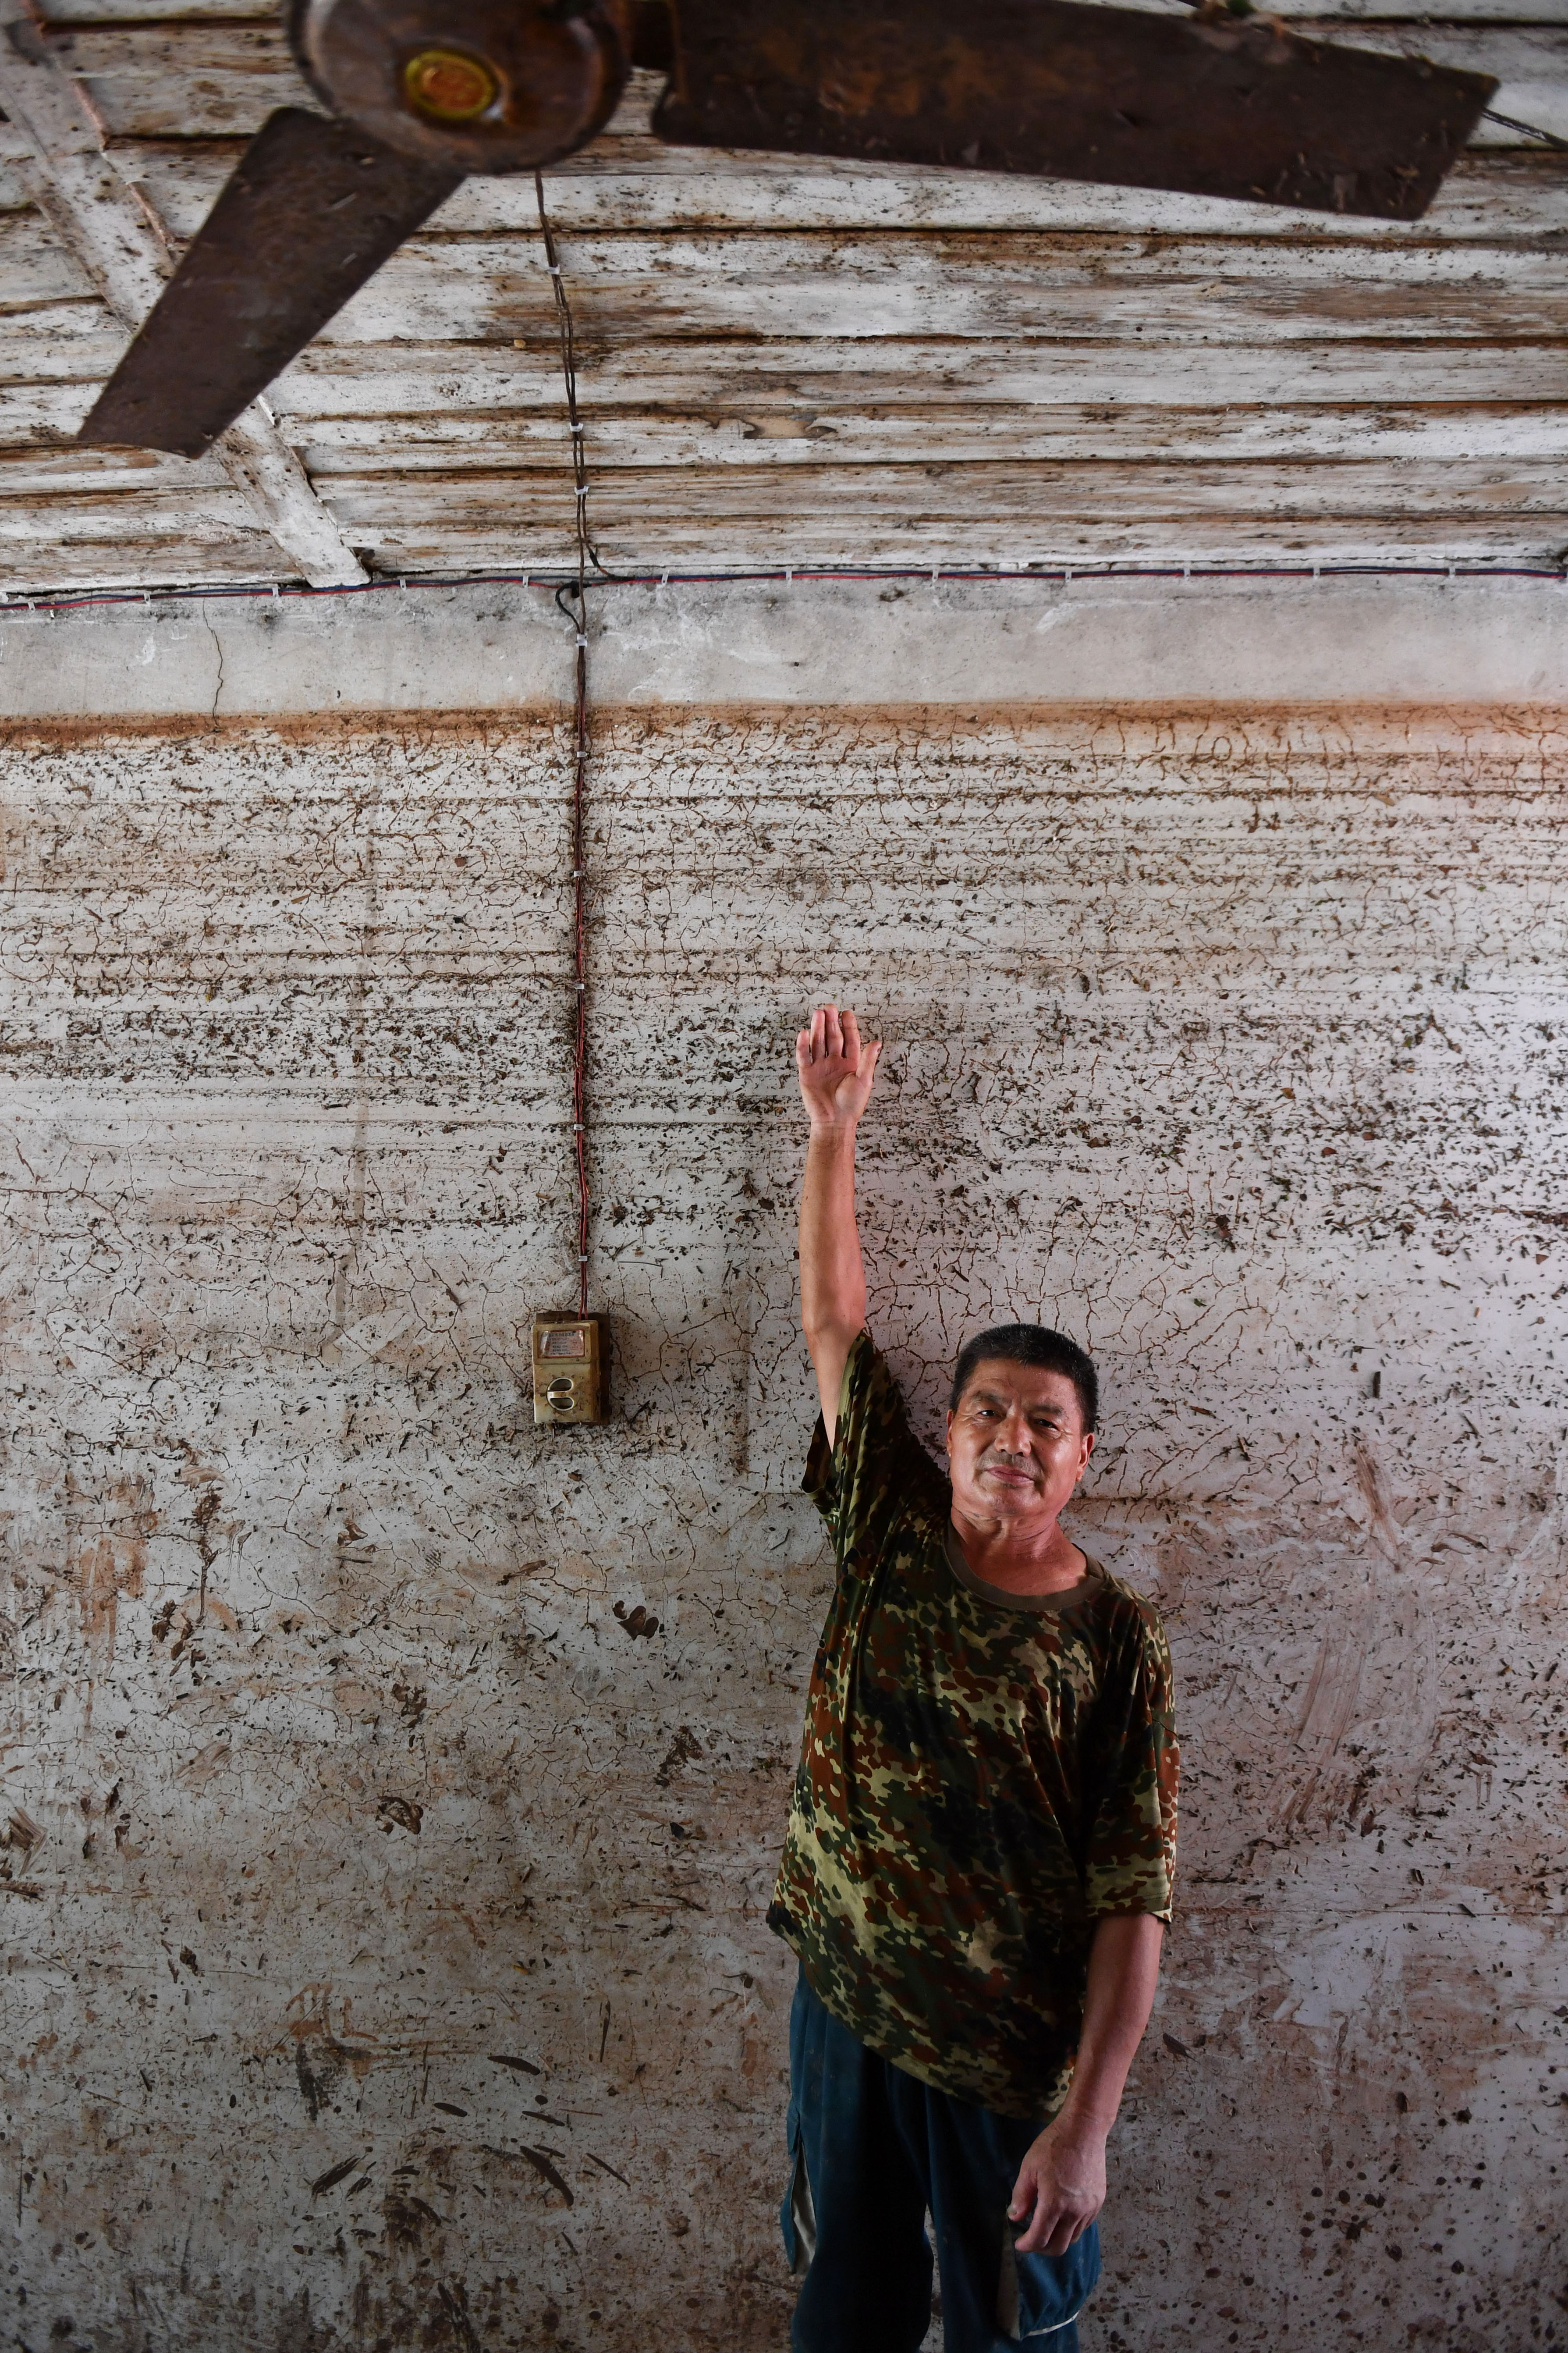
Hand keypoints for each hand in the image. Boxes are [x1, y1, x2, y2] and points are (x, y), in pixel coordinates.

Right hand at [796, 1005, 881, 1134]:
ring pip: (818, 1043)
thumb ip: (868, 1060)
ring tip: (818, 1014)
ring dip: (818, 1028)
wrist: (835, 1122)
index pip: (849, 1040)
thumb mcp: (864, 1080)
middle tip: (830, 1007)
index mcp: (850, 1063)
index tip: (847, 1013)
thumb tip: (877, 1042)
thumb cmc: (852, 1104)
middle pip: (832, 1037)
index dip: (848, 1026)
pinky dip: (803, 1045)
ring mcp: (820, 1066)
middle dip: (831, 1022)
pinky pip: (804, 1056)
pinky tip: (804, 1032)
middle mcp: (834, 1062)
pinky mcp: (807, 1074)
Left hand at [1007, 2115, 1107, 2256]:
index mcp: (1055, 2204)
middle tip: (1031, 2240)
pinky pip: (1084, 2226)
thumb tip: (1014, 2217)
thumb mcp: (1029, 2168)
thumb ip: (1022, 2196)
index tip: (1019, 2244)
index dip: (1027, 2245)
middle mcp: (1075, 2211)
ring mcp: (1089, 2208)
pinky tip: (1062, 2215)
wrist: (1084, 2130)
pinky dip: (1070, 2228)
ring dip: (1057, 2238)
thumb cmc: (1053, 2146)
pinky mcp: (1098, 2202)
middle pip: (1059, 2247)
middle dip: (1042, 2248)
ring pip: (1073, 2238)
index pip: (1040, 2239)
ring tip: (1046, 2226)